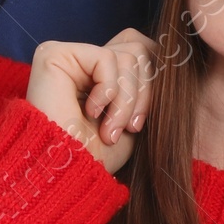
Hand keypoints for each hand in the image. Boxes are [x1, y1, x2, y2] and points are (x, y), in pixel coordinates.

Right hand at [25, 29, 157, 176]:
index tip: (139, 124)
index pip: (142, 51)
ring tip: (109, 129)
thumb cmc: (98, 156)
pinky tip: (90, 113)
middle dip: (142, 94)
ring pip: (127, 55)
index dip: (151, 83)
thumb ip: (146, 82)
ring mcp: (66, 56)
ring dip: (125, 100)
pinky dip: (108, 92)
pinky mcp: (54, 54)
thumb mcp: (133, 117)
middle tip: (129, 128)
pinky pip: (106, 58)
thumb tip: (169, 54)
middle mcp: (80, 61)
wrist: (68, 173)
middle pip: (138, 49)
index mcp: (97, 74)